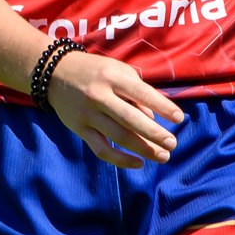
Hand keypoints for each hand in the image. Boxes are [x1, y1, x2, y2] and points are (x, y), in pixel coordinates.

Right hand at [43, 50, 185, 168]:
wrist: (55, 73)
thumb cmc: (95, 71)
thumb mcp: (117, 71)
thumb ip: (137, 92)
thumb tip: (153, 119)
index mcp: (113, 77)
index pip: (142, 94)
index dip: (163, 107)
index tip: (180, 119)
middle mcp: (100, 95)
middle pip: (131, 119)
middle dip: (155, 134)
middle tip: (173, 144)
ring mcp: (88, 114)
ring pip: (119, 136)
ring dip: (143, 149)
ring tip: (163, 156)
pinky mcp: (79, 129)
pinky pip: (101, 149)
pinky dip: (120, 160)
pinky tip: (138, 163)